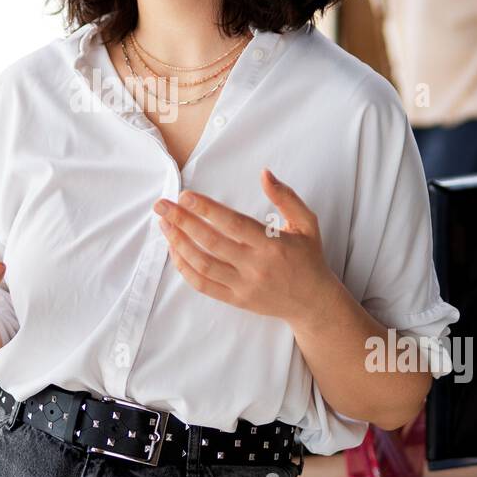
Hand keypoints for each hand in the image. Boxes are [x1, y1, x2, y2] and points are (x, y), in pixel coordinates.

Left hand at [151, 168, 345, 327]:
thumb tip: (265, 174)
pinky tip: (175, 249)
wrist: (313, 303)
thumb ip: (286, 197)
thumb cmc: (308, 258)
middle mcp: (255, 267)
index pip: (233, 225)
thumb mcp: (306, 224)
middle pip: (211, 243)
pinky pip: (203, 285)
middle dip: (182, 222)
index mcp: (272, 245)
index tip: (186, 196)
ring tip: (164, 224)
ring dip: (179, 243)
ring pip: (202, 265)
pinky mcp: (235, 300)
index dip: (207, 210)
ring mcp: (243, 286)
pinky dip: (185, 267)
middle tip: (162, 205)